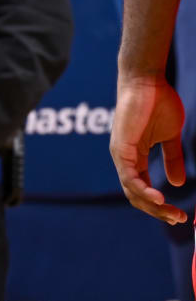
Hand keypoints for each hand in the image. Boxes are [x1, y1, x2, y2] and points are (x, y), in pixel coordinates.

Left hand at [111, 75, 187, 224]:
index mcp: (134, 158)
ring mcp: (120, 154)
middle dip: (157, 210)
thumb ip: (172, 159)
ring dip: (152, 205)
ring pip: (131, 190)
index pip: (142, 189)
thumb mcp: (170, 137)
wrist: (147, 81)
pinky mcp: (121, 147)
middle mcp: (124, 159)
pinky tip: (159, 198)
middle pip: (135, 195)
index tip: (179, 215)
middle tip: (178, 219)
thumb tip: (177, 183)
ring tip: (172, 213)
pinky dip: (143, 190)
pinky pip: (129, 176)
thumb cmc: (157, 104)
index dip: (159, 205)